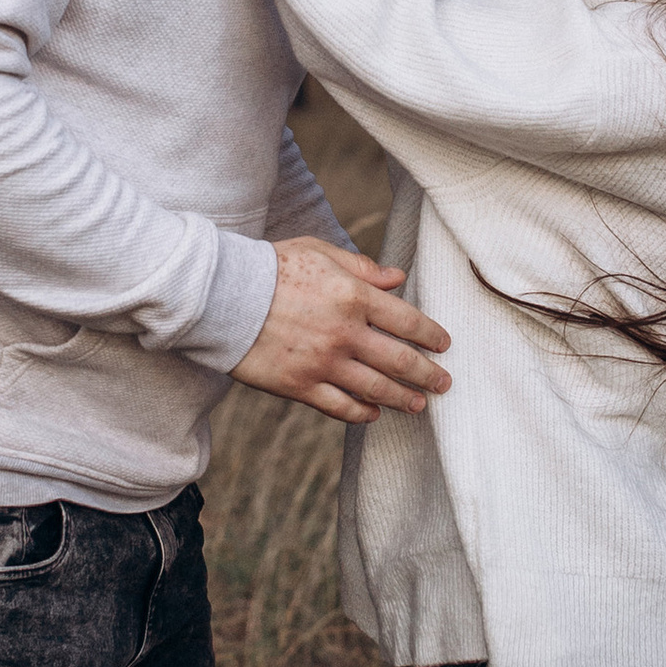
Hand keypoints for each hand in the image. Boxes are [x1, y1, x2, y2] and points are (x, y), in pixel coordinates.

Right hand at [233, 237, 450, 425]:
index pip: (408, 321)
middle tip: (445, 383)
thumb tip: (397, 277)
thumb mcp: (319, 252)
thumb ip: (361, 267)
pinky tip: (373, 414)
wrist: (220, 296)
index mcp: (354, 296)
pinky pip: (340, 407)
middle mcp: (345, 333)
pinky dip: (362, 413)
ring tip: (419, 404)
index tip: (444, 345)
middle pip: (401, 361)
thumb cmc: (269, 267)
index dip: (432, 336)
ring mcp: (324, 363)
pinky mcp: (300, 386)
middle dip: (429, 375)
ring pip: (377, 388)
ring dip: (403, 398)